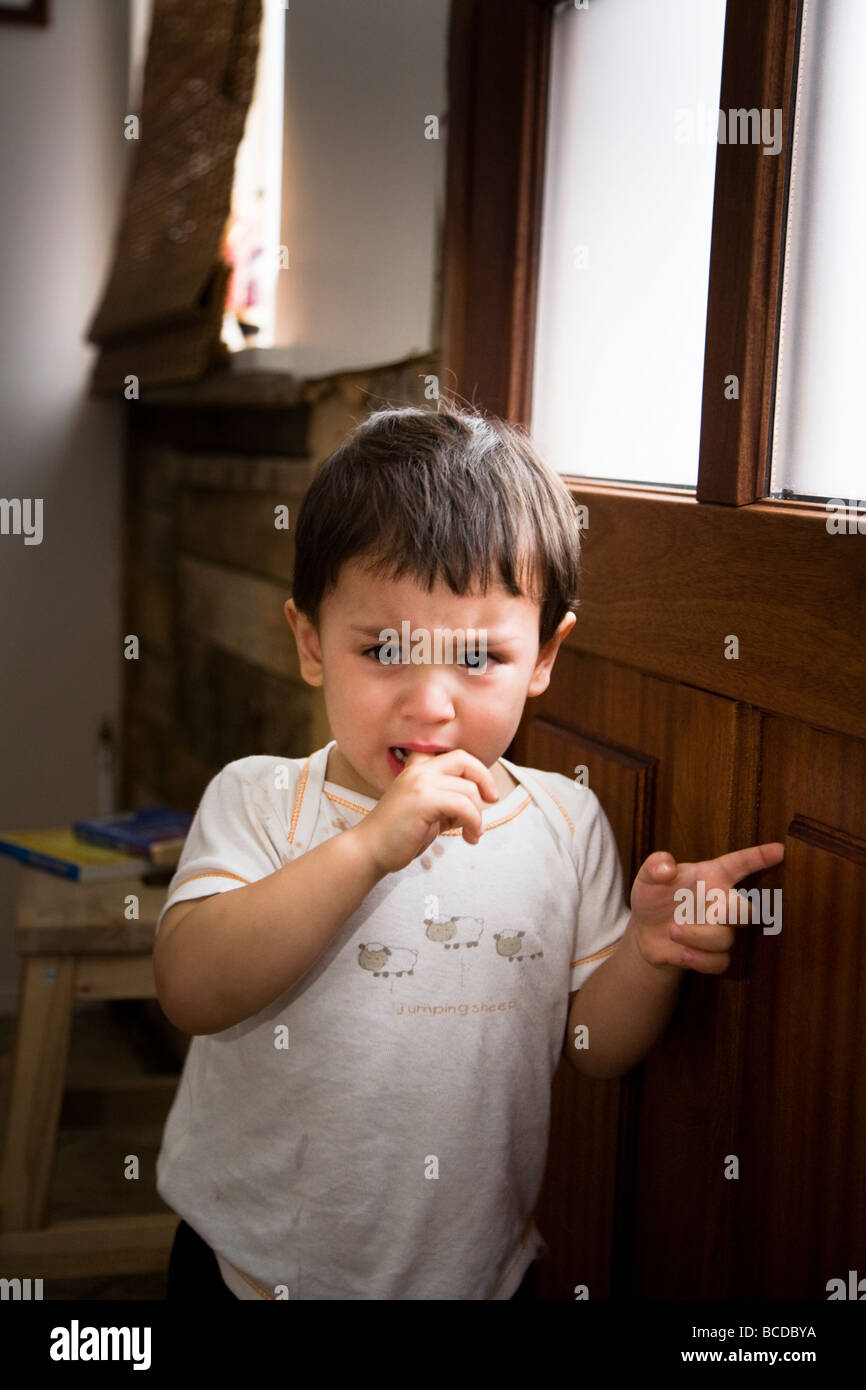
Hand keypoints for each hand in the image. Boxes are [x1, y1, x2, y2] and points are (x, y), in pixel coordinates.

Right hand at [353, 749, 499, 874]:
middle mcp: (419, 770)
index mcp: (417, 768)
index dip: (475, 770)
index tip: (484, 791)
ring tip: (472, 833)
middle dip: (485, 780)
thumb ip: (447, 798)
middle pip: (465, 761)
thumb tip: (478, 799)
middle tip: (491, 800)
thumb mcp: (427, 808)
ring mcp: (420, 783)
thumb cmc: (398, 834)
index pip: (454, 755)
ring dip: (477, 815)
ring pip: (468, 789)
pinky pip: (464, 805)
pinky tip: (469, 836)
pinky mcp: (423, 800)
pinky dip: (473, 822)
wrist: (370, 849)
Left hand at [628, 841, 784, 972]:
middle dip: (736, 911)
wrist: (645, 932)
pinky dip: (700, 959)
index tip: (780, 850)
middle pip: (746, 909)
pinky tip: (681, 952)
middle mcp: (721, 903)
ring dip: (699, 936)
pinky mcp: (713, 955)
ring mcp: (719, 930)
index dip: (760, 857)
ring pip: (726, 938)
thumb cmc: (654, 897)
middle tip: (716, 911)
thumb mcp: (648, 877)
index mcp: (711, 877)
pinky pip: (720, 961)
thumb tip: (667, 867)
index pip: (740, 864)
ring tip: (673, 930)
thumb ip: (655, 865)